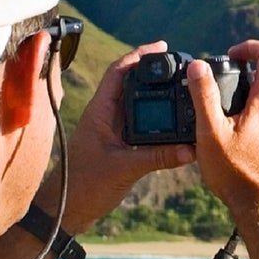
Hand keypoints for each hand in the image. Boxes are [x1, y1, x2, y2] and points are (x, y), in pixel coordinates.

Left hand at [39, 41, 195, 232]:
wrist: (68, 211)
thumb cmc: (83, 187)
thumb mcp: (124, 169)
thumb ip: (157, 157)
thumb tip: (190, 149)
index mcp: (100, 112)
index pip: (118, 72)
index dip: (139, 56)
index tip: (161, 47)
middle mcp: (105, 117)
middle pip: (131, 84)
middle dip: (153, 72)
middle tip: (179, 66)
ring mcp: (112, 131)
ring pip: (137, 105)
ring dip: (156, 96)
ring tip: (181, 90)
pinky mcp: (118, 146)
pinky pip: (141, 126)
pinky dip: (157, 121)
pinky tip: (174, 124)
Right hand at [188, 40, 258, 217]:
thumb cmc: (237, 174)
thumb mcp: (211, 133)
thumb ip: (203, 96)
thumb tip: (198, 67)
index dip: (250, 47)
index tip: (232, 54)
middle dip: (243, 80)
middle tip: (219, 96)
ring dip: (250, 103)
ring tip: (227, 123)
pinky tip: (241, 142)